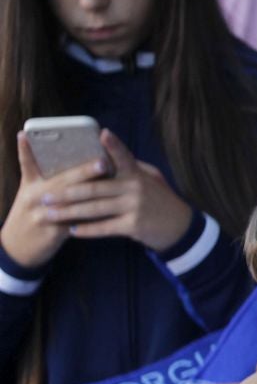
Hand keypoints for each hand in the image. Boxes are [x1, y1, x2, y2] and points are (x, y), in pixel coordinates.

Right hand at [1, 133, 107, 269]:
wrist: (18, 248)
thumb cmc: (33, 214)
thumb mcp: (33, 194)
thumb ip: (49, 178)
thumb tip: (81, 160)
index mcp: (30, 184)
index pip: (27, 163)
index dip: (25, 149)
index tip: (27, 134)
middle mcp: (33, 196)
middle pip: (61, 180)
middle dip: (84, 171)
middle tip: (103, 161)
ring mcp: (41, 214)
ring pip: (72, 200)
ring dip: (93, 191)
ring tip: (111, 184)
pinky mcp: (52, 231)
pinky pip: (77, 220)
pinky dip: (94, 214)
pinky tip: (110, 209)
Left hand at [42, 129, 192, 251]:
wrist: (179, 226)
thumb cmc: (159, 200)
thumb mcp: (150, 179)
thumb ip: (130, 169)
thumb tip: (107, 156)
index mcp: (137, 174)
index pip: (124, 156)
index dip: (114, 145)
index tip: (102, 134)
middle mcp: (136, 187)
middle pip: (95, 188)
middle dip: (66, 193)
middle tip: (44, 196)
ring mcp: (134, 206)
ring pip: (94, 209)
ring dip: (69, 212)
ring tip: (49, 215)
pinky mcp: (133, 225)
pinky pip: (104, 227)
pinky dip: (87, 230)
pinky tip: (72, 230)